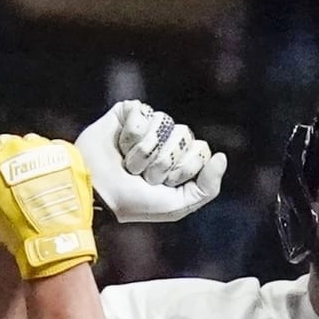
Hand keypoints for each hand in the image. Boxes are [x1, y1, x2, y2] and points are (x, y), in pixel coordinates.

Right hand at [0, 135, 96, 279]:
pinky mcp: (66, 153)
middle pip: (6, 143)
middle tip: (15, 184)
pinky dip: (53, 161)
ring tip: (36, 184)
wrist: (54, 239)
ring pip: (31, 143)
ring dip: (30, 158)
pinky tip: (53, 181)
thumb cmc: (15, 230)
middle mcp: (16, 147)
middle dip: (7, 160)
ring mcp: (43, 148)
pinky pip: (55, 148)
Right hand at [75, 101, 225, 222]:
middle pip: (184, 134)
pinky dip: (130, 135)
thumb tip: (221, 156)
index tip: (162, 184)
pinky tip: (119, 146)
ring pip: (163, 123)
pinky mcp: (128, 112)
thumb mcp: (177, 206)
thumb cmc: (135, 203)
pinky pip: (142, 112)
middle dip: (161, 161)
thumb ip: (208, 188)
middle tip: (141, 175)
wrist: (98, 193)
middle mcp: (167, 139)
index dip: (182, 169)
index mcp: (182, 158)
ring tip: (127, 163)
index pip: (200, 150)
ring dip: (143, 151)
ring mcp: (149, 124)